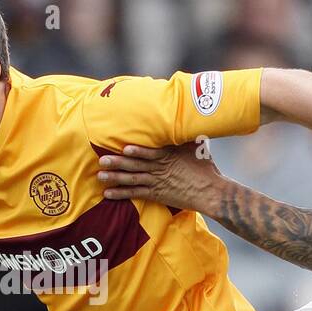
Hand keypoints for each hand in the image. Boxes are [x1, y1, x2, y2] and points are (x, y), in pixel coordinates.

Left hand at [98, 143, 223, 211]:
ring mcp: (157, 182)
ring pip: (132, 179)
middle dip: (118, 163)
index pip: (150, 152)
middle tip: (102, 160)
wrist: (211, 191)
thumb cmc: (205, 167)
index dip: (137, 151)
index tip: (123, 148)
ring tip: (100, 175)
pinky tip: (108, 193)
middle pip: (136, 165)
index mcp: (169, 155)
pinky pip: (135, 194)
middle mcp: (160, 169)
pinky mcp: (156, 194)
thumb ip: (184, 134)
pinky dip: (121, 193)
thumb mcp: (196, 145)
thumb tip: (184, 115)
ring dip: (115, 178)